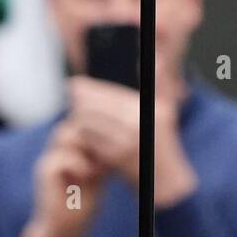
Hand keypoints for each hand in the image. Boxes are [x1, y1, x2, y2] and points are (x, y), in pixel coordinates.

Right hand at [19, 120, 109, 236]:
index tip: (117, 141)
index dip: (100, 123)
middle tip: (107, 155)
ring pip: (67, 134)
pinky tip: (88, 176)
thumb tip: (127, 131)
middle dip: (95, 134)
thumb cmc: (87, 196)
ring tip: (98, 167)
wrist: (68, 224)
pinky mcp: (45, 171)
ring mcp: (50, 156)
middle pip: (75, 120)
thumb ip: (106, 148)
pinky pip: (61, 157)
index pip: (84, 116)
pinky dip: (78, 165)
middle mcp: (60, 145)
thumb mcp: (102, 167)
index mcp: (72, 141)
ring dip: (86, 148)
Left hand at [67, 69, 197, 206]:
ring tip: (74, 113)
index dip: (87, 88)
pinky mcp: (115, 158)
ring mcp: (125, 142)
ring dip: (77, 118)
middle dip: (78, 101)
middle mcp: (136, 124)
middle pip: (95, 107)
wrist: (165, 180)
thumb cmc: (164, 141)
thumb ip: (159, 81)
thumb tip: (155, 55)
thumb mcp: (167, 109)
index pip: (109, 94)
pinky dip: (82, 135)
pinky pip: (90, 142)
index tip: (73, 84)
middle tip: (69, 97)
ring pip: (88, 124)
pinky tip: (80, 131)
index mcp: (146, 109)